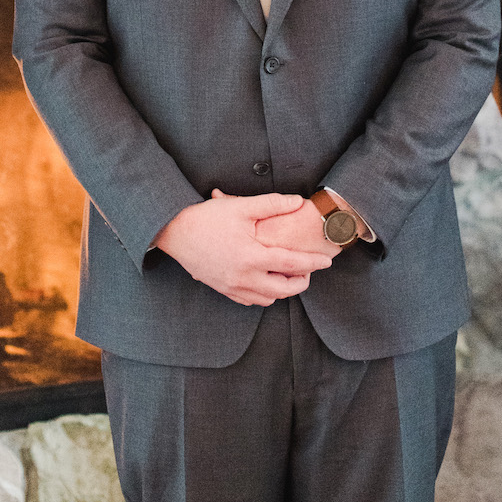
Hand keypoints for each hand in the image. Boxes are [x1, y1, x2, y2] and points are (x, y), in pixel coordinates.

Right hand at [152, 190, 332, 306]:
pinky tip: (266, 279)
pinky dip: (263, 294)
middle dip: (302, 282)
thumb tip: (297, 201)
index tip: (327, 261)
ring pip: (267, 299)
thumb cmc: (207, 218)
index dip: (313, 263)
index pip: (291, 264)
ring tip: (289, 273)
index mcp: (251, 257)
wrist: (174, 232)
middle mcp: (243, 277)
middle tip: (310, 270)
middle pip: (283, 290)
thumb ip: (272, 204)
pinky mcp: (222, 289)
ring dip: (283, 289)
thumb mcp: (241, 207)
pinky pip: (249, 300)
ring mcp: (231, 286)